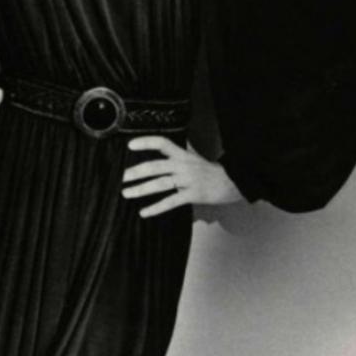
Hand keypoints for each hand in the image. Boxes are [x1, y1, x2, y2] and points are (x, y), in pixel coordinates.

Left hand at [122, 136, 242, 217]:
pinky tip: (143, 212)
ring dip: (141, 189)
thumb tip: (166, 148)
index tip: (130, 145)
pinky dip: (156, 208)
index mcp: (182, 154)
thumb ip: (179, 153)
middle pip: (156, 166)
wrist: (233, 182)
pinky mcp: (192, 195)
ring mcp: (188, 180)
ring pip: (160, 184)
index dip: (146, 142)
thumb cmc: (210, 170)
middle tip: (122, 177)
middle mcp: (183, 165)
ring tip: (127, 193)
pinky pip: (171, 202)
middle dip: (137, 171)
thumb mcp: (194, 157)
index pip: (162, 143)